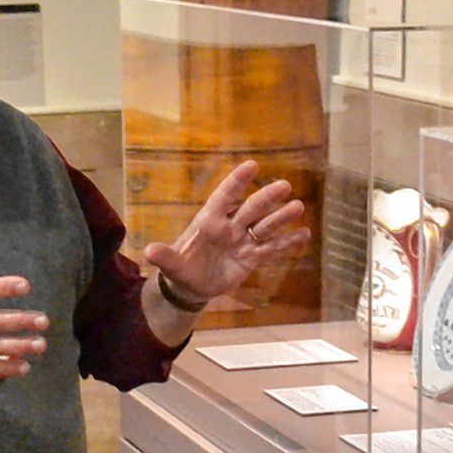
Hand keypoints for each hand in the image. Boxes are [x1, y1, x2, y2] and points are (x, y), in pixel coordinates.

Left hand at [143, 160, 311, 307]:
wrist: (192, 286)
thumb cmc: (181, 268)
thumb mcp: (171, 265)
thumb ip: (164, 257)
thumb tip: (148, 251)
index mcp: (209, 222)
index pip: (224, 197)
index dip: (236, 182)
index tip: (252, 166)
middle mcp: (230, 227)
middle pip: (250, 209)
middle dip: (266, 199)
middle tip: (285, 186)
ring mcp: (243, 242)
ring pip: (264, 227)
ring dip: (281, 218)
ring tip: (298, 207)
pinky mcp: (251, 258)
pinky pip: (271, 250)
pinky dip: (287, 244)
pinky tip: (304, 235)